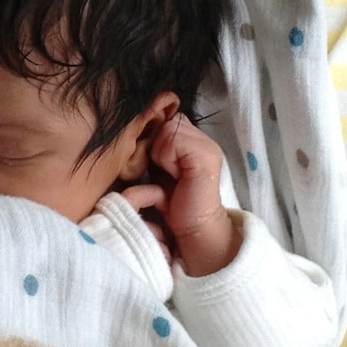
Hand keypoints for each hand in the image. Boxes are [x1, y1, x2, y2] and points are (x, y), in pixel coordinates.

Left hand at [124, 116, 240, 275]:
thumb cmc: (173, 204)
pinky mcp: (205, 156)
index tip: (157, 163)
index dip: (156, 137)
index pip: (168, 117)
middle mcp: (203, 138)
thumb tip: (139, 130)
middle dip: (157, 145)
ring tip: (169, 175)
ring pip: (167, 128)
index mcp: (193, 140)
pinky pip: (173, 140)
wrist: (194, 229)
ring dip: (160, 153)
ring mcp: (207, 146)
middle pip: (166, 120)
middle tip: (163, 171)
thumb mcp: (160, 170)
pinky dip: (166, 158)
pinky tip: (174, 177)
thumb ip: (155, 149)